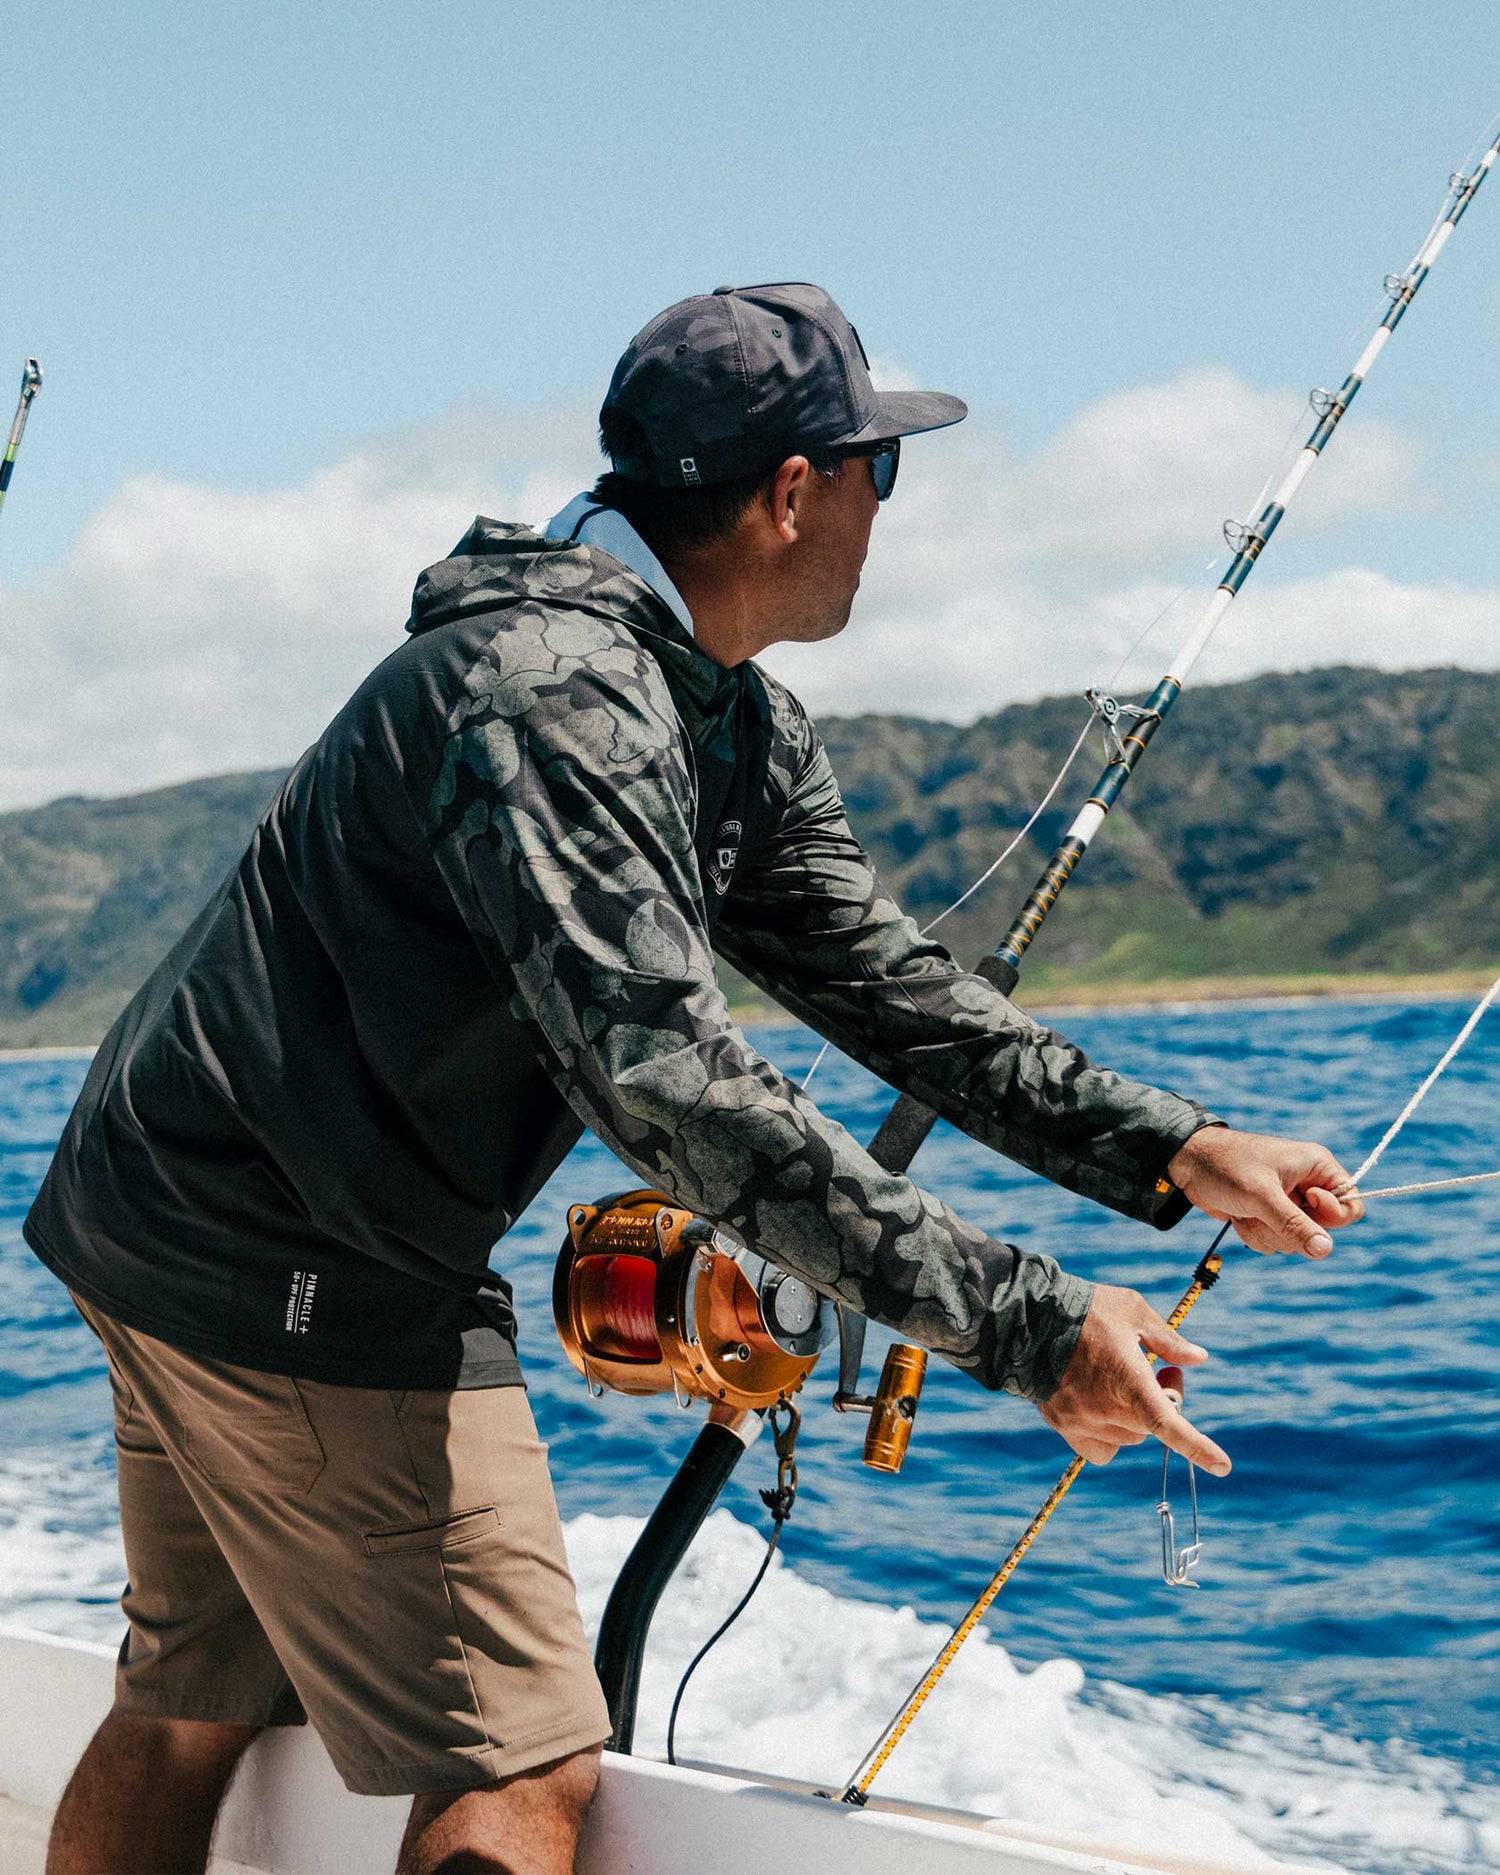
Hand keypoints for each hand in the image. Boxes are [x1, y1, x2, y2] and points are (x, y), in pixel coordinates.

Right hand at [1040, 1283, 1229, 1474]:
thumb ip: (1168, 1339)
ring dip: (1138, 1416)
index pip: (1168, 1423)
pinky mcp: (1064, 1426)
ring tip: (1126, 1381)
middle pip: (1153, 1425)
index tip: (1223, 1467)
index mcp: (1128, 1381)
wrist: (1027, 1318)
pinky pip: (1102, 1449)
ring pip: (1129, 1437)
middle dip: (1166, 1400)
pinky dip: (1113, 1435)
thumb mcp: (1133, 1310)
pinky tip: (1106, 1407)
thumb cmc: (1085, 1309)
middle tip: (1165, 1370)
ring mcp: (1083, 1422)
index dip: (1198, 1448)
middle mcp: (1106, 1409)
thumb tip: (1199, 1358)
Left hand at [1167, 1126, 1363, 1259]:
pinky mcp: (1270, 1216)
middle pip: (1322, 1230)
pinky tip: (1239, 1217)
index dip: (1329, 1215)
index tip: (1299, 1202)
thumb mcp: (1261, 1196)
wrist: (1188, 1165)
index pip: (1351, 1205)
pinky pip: (1276, 1242)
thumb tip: (1325, 1250)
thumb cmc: (1226, 1168)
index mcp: (1317, 1166)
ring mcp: (1288, 1202)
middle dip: (1287, 1229)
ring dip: (1267, 1233)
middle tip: (1262, 1209)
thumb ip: (1294, 1224)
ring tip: (1246, 1210)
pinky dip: (1256, 1234)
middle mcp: (1307, 1184)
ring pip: (1297, 1241)